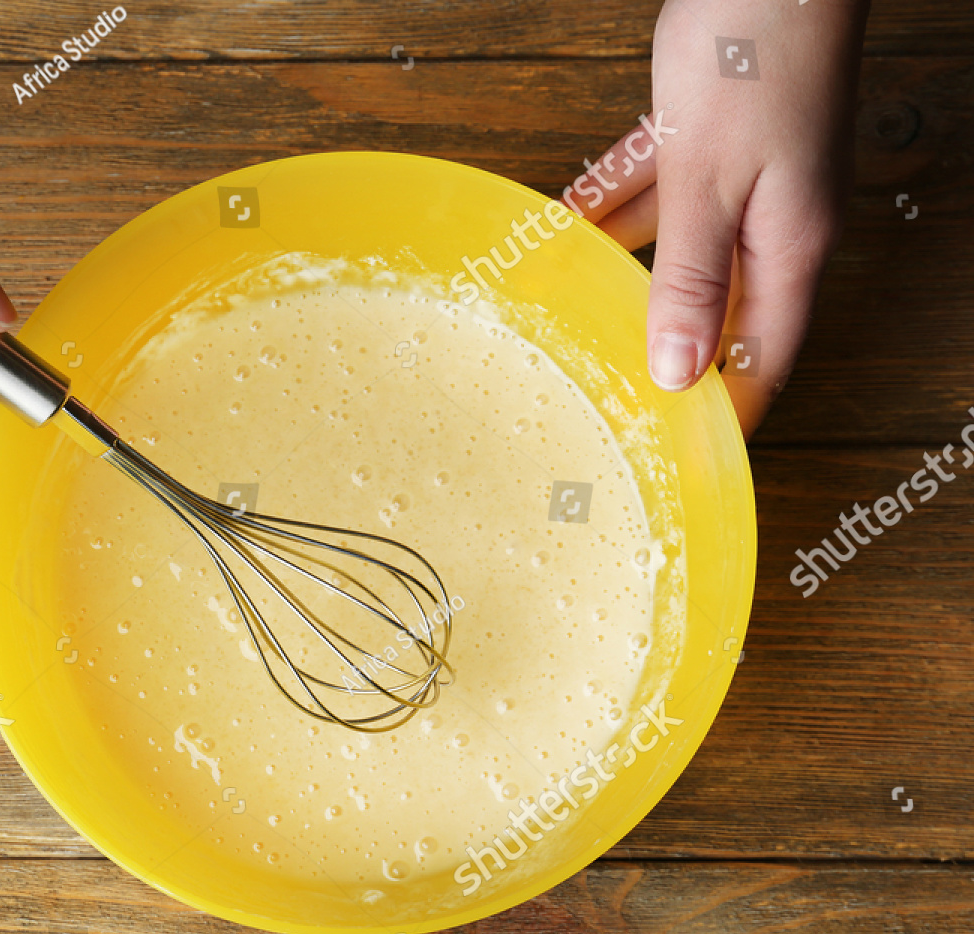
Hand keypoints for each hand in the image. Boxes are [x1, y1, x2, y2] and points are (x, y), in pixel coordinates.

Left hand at [565, 0, 868, 437]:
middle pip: (717, 310)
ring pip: (675, 249)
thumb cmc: (755, 55)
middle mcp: (771, 220)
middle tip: (614, 397)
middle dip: (668, 354)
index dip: (727, 413)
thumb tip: (675, 369)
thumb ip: (689, 277)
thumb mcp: (711, 182)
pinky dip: (610, 207)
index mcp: (789, 245)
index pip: (762, 358)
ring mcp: (742, 176)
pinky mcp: (710, 134)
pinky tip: (564, 224)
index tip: (683, 458)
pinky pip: (652, 188)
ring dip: (625, 280)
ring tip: (574, 319)